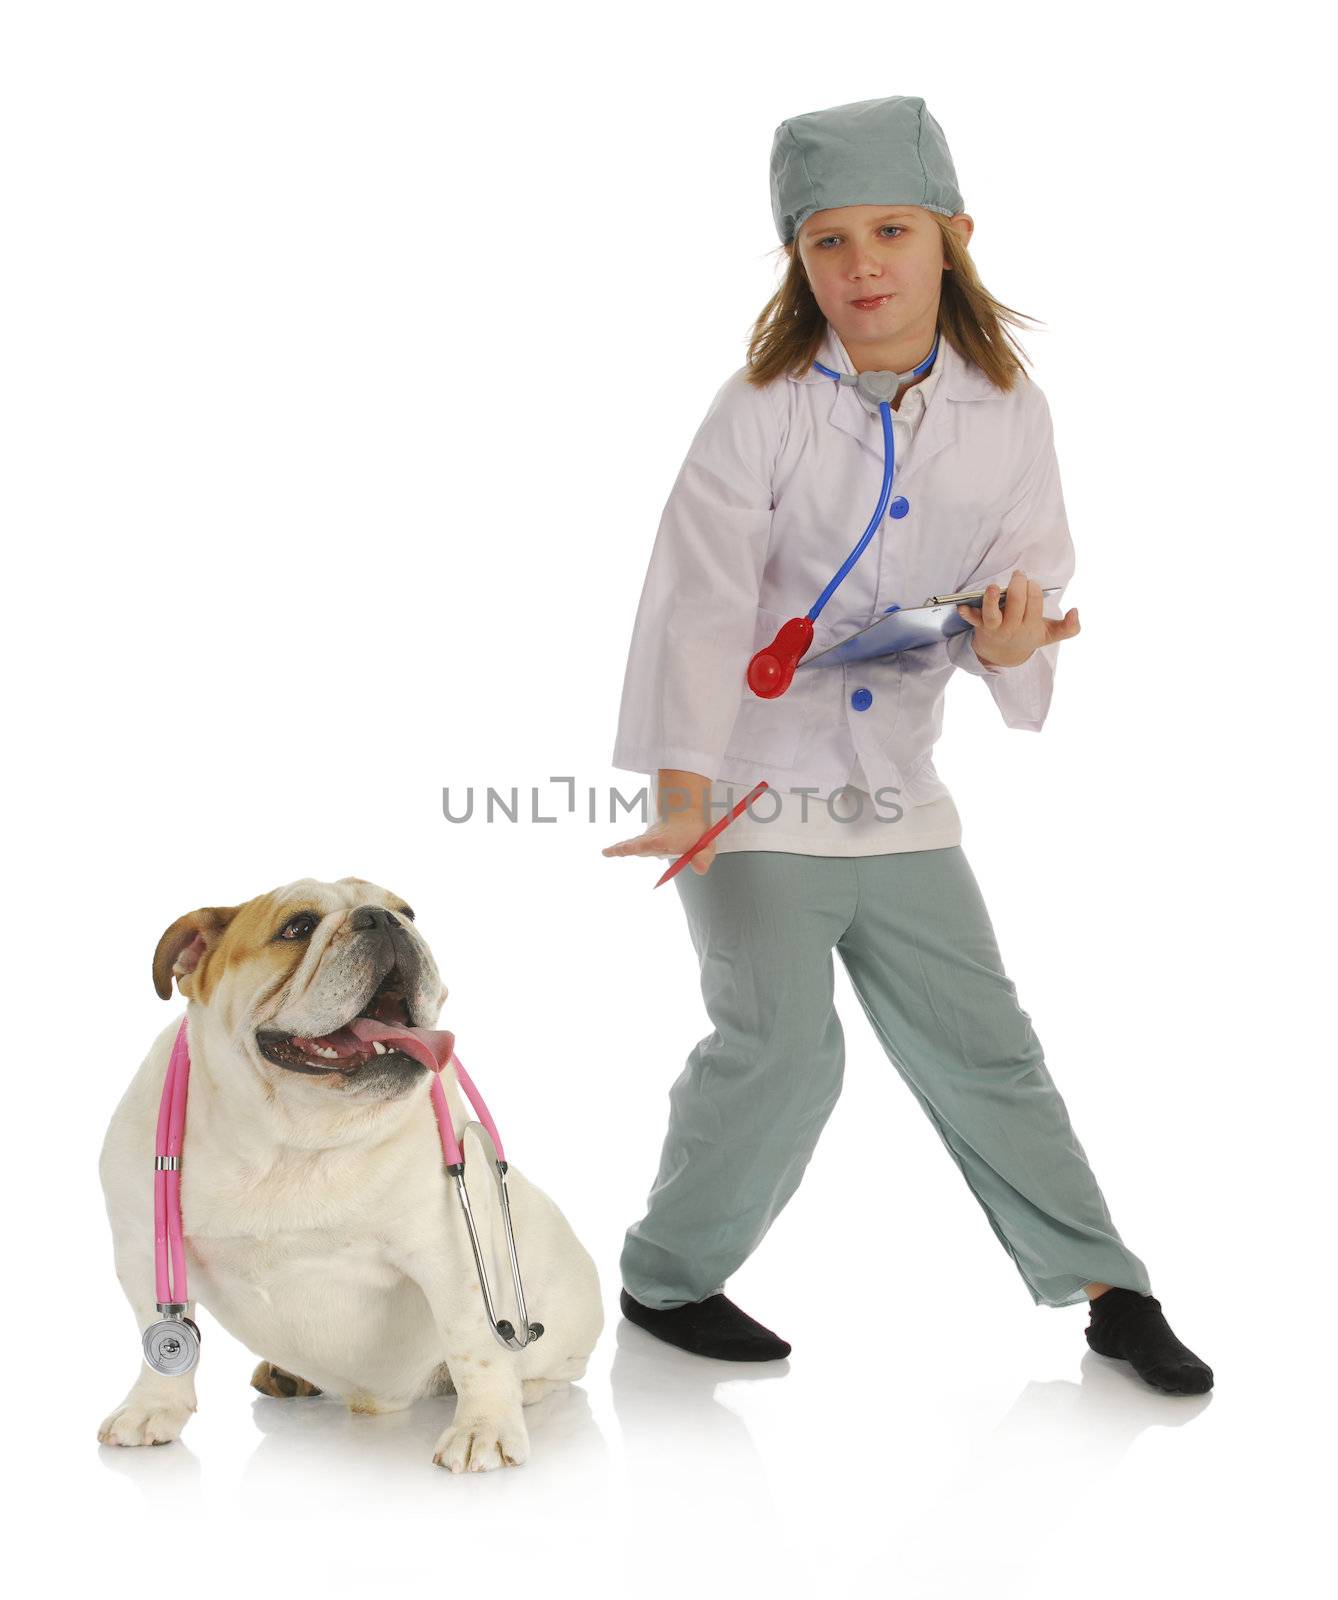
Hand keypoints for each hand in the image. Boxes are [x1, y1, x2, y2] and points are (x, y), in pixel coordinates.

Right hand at [601, 813, 716, 874]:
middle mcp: (656, 839)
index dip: (653, 845)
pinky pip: (630, 846)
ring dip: (622, 848)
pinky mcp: (642, 843)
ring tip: (607, 852)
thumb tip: (700, 870)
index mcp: (670, 839)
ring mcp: (647, 840)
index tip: (648, 845)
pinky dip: (620, 849)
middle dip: (632, 847)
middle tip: (622, 849)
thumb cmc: (696, 832)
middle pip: (642, 844)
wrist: (684, 814)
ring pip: (634, 844)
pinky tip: (607, 852)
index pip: (658, 842)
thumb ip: (704, 856)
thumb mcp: (707, 843)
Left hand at [955, 568, 1079, 667]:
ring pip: (992, 615)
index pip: (1033, 605)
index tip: (1032, 584)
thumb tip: (1075, 611)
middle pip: (1015, 605)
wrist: (1004, 655)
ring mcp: (995, 628)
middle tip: (1019, 575)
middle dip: (1017, 586)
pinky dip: (966, 613)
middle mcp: (1012, 627)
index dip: (1033, 591)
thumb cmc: (1028, 636)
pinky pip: (972, 620)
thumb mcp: (1050, 635)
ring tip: (993, 587)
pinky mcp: (980, 626)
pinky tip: (961, 606)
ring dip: (991, 600)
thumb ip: (1069, 628)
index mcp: (1031, 626)